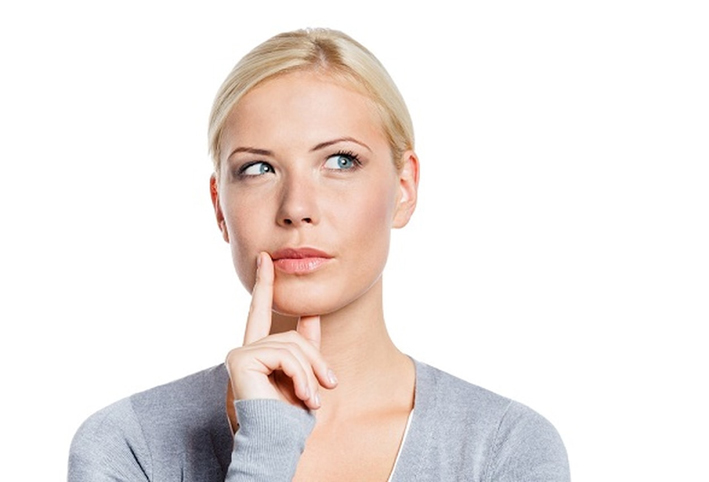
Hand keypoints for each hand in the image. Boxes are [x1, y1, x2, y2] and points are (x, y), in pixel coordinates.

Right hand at [225, 252, 336, 409]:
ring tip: (313, 398)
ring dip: (310, 373)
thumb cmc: (288, 416)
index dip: (264, 283)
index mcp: (258, 351)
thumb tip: (313, 313)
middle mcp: (245, 349)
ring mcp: (241, 352)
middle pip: (292, 336)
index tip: (266, 258)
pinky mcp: (242, 359)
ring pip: (292, 345)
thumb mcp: (303, 375)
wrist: (276, 441)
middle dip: (316, 360)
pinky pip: (285, 355)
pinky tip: (302, 396)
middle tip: (330, 385)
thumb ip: (305, 347)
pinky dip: (301, 376)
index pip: (262, 311)